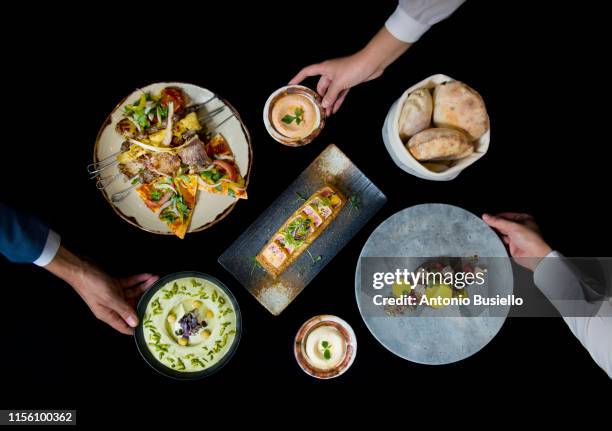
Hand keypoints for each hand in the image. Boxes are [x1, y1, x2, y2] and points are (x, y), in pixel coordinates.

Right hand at [44, 246, 158, 334]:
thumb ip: (124, 310)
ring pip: (132, 293)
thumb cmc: (92, 285)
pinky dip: (138, 280)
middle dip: (145, 301)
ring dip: (144, 286)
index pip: (124, 326)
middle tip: (160, 296)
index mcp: (108, 314)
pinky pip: (129, 283)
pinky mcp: (114, 283)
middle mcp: (112, 306)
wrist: (80, 267)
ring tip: (156, 280)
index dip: (137, 327)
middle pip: (132, 307)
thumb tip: (135, 323)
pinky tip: (148, 275)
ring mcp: (113, 294)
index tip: (151, 326)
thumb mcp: (110, 298)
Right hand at [289, 52, 380, 114]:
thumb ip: (330, 95)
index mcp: (324, 68)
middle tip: (315, 109)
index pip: (307, 72)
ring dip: (328, 102)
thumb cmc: (353, 68)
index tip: (291, 85)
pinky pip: (339, 94)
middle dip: (319, 98)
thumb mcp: (339, 83)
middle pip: (320, 86)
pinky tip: (334, 111)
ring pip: (330, 92)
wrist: (372, 63)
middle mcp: (330, 72)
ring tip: (325, 114)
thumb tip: (324, 105)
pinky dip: (337, 101)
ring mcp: (339, 78)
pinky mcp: (348, 82)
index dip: (298, 78)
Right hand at [482, 213, 551, 270]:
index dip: (496, 217)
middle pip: (504, 224)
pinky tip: (492, 240)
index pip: (506, 215)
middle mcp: (520, 228)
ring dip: (496, 234)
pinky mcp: (512, 246)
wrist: (534, 256)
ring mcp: (516, 237)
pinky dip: (497, 241)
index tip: (486, 218)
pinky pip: (502, 242)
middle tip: (485, 226)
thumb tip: (487, 216)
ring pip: (502, 233)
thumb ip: (498, 222)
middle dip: (495, 226)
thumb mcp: (513, 227)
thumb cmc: (531, 240)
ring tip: (487, 233)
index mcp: (523, 219)